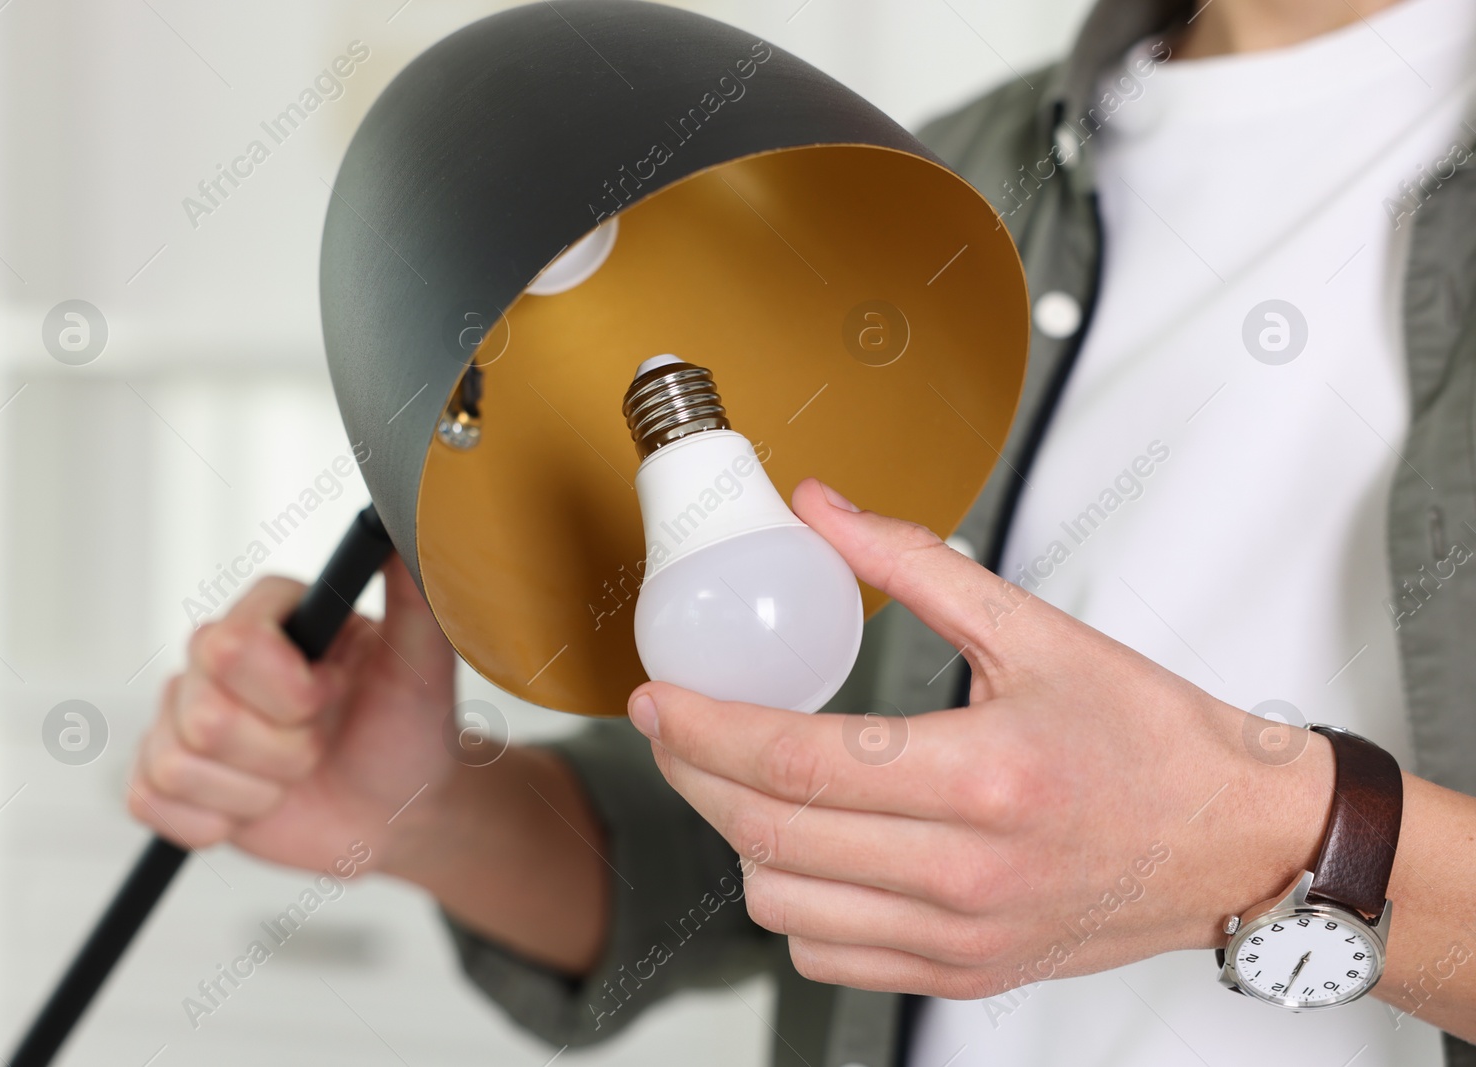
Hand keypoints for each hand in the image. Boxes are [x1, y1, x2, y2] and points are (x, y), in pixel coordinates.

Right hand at [128, 557, 455, 874]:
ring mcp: (183, 713)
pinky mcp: (165, 773)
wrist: (397, 808)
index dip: (291, 692)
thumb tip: (399, 526)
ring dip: (259, 788)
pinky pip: (151, 801)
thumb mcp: (424, 661)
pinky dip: (219, 819)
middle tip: (320, 743)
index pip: (232, 646)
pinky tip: (259, 803)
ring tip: (295, 773)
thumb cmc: (407, 731)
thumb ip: (415, 592)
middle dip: (283, 749)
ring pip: (178, 763)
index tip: (336, 694)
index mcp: (270, 615)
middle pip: (204, 714)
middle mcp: (216, 656)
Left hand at [627, 478, 1334, 999]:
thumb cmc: (1153, 739)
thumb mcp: (1037, 630)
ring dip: (739, 837)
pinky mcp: (964, 971)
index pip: (794, 762)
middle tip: (675, 726)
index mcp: (984, 776)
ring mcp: (963, 935)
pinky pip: (827, 956)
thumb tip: (820, 509)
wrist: (1237, 841)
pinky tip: (807, 849)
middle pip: (767, 834)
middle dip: (692, 774)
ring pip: (782, 905)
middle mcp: (968, 871)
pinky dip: (792, 903)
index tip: (659, 697)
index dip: (702, 728)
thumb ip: (913, 565)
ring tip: (746, 780)